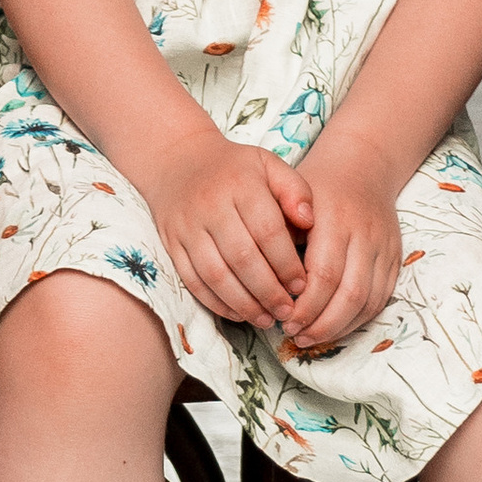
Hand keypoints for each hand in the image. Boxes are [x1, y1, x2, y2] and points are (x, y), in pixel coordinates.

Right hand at [133, 122, 314, 329]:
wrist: (177, 161)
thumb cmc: (235, 169)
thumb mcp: (269, 165)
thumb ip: (295, 190)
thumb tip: (309, 222)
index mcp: (241, 184)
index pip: (267, 231)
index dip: (286, 264)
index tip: (302, 286)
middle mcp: (211, 206)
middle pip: (242, 258)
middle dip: (268, 291)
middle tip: (288, 311)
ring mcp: (187, 227)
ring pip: (216, 274)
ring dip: (244, 303)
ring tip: (266, 319)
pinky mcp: (172, 244)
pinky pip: (192, 281)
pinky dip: (216, 302)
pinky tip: (238, 313)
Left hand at [280, 121, 411, 358]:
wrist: (363, 166)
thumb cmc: (317, 186)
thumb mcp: (290, 198)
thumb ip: (279, 236)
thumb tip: (267, 285)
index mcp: (336, 218)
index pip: (325, 274)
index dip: (306, 305)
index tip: (283, 320)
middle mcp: (365, 234)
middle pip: (350, 294)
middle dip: (321, 323)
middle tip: (295, 336)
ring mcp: (385, 247)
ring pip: (369, 301)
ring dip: (340, 327)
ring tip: (311, 338)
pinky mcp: (396, 258)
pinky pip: (381, 299)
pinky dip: (358, 320)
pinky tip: (334, 327)